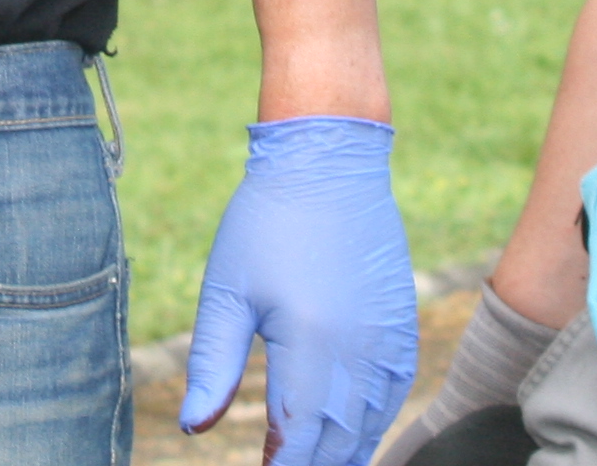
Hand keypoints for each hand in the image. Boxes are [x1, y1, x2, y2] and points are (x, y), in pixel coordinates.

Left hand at [182, 117, 418, 465]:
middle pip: (338, 441)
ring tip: (313, 458)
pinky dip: (375, 422)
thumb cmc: (266, 222)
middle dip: (312, 464)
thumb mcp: (226, 292)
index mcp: (308, 344)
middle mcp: (356, 350)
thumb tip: (194, 428)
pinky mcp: (403, 325)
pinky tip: (354, 431)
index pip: (297, 437)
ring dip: (344, 450)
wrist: (329, 160)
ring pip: (372, 425)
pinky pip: (396, 394)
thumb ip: (211, 366)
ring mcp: (388, 339)